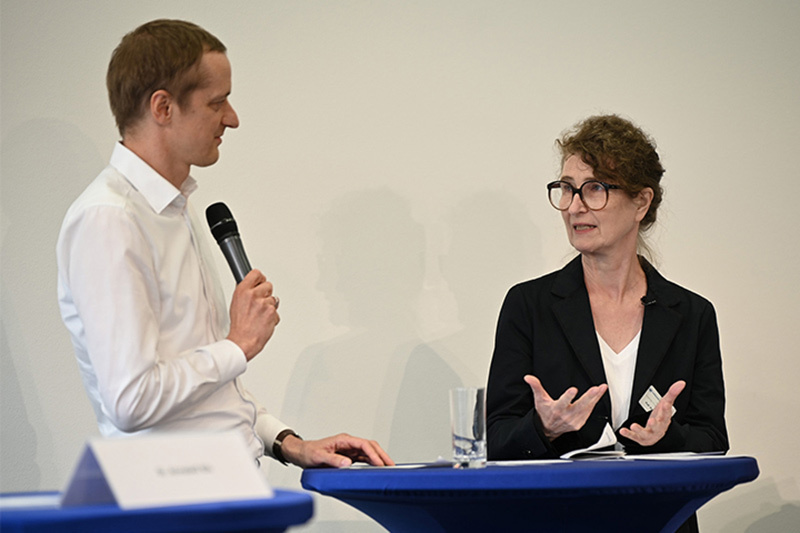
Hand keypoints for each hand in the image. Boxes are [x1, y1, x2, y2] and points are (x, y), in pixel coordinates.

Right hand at [226, 269, 279, 359]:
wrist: (243, 341)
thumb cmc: (239, 326)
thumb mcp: (236, 304)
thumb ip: (245, 293)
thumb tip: (251, 286)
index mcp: (242, 291)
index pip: (256, 274)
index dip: (260, 279)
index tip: (260, 282)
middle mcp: (253, 295)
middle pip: (268, 285)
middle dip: (266, 294)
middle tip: (259, 304)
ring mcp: (264, 303)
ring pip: (274, 299)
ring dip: (269, 307)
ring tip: (260, 316)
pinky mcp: (272, 312)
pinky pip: (276, 312)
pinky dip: (272, 317)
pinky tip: (264, 322)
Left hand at [280, 433, 394, 467]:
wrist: (300, 453)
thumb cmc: (308, 453)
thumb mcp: (319, 457)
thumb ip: (333, 460)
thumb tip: (348, 463)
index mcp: (343, 439)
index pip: (364, 444)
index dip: (373, 454)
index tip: (380, 464)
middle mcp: (348, 443)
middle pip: (370, 446)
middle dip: (382, 455)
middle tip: (391, 466)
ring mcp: (349, 449)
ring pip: (369, 452)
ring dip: (379, 459)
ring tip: (388, 468)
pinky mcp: (348, 456)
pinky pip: (364, 458)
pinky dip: (372, 462)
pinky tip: (377, 468)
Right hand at [524, 375, 607, 440]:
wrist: (547, 430)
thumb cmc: (544, 413)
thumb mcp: (539, 399)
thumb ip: (535, 387)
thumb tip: (528, 377)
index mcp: (556, 409)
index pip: (563, 402)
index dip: (568, 396)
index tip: (573, 390)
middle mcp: (566, 416)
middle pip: (580, 406)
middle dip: (589, 397)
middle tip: (596, 389)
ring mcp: (574, 421)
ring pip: (587, 409)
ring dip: (595, 398)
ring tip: (602, 388)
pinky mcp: (579, 424)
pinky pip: (588, 412)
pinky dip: (594, 403)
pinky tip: (598, 396)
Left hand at [619, 380, 684, 445]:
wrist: (657, 433)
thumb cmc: (661, 417)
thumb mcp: (666, 404)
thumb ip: (672, 393)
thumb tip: (681, 383)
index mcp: (664, 419)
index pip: (667, 414)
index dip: (666, 409)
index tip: (666, 404)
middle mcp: (658, 428)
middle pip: (657, 426)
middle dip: (655, 424)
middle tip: (651, 421)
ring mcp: (649, 434)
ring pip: (645, 434)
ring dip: (639, 430)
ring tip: (634, 426)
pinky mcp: (640, 438)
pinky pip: (634, 437)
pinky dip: (628, 434)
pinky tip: (623, 431)